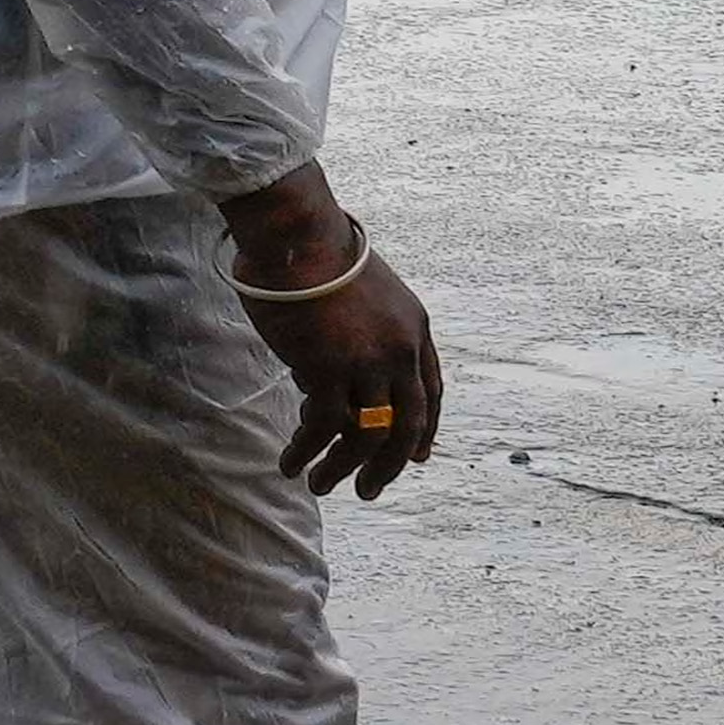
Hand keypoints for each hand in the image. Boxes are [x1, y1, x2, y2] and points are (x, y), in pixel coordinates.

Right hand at [221, 167, 440, 501]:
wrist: (297, 235)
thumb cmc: (315, 255)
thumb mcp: (359, 296)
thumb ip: (358, 337)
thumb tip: (322, 380)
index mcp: (413, 327)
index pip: (432, 391)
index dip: (426, 430)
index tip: (418, 458)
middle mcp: (399, 349)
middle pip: (408, 424)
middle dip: (391, 465)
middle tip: (370, 490)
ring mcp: (368, 361)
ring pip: (367, 435)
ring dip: (344, 468)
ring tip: (322, 485)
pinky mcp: (330, 368)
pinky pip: (324, 427)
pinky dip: (308, 451)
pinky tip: (292, 463)